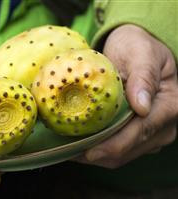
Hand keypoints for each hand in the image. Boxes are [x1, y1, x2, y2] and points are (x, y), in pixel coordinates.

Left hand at [74, 24, 177, 167]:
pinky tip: (79, 146)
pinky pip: (119, 150)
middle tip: (69, 153)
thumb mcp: (140, 52)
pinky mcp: (139, 135)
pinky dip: (99, 151)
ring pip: (122, 155)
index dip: (112, 145)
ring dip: (96, 156)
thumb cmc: (137, 46)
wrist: (136, 50)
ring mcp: (152, 133)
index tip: (86, 151)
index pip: (139, 132)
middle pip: (129, 150)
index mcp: (169, 105)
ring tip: (70, 151)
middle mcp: (164, 125)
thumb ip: (143, 76)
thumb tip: (142, 107)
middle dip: (99, 154)